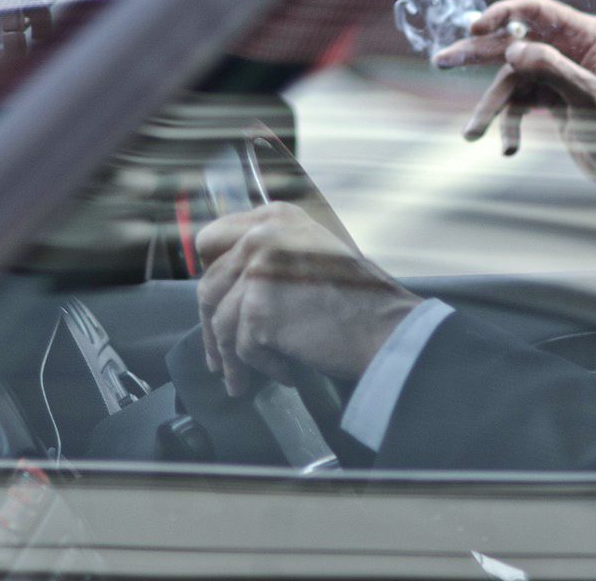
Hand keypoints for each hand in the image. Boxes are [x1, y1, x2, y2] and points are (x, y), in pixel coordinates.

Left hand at [195, 202, 420, 395]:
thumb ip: (270, 254)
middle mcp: (262, 234)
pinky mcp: (258, 308)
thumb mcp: (312, 251)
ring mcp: (258, 269)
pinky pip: (242, 347)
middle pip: (210, 285)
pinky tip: (284, 371)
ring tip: (243, 377)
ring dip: (231, 357)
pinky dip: (261, 366)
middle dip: (212, 327)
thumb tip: (226, 283)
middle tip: (218, 358)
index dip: (211, 274)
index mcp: (275, 216)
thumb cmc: (358, 298)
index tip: (213, 302)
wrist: (385, 328)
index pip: (212, 239)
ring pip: (220, 322)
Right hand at [432, 0, 595, 204]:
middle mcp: (569, 47)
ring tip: (470, 134)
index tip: (474, 29)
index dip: (502, 14)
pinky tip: (509, 148)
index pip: (536, 11)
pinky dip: (510, 124)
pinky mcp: (548, 95)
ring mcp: (556, 71)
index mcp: (586, 35)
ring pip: (510, 80)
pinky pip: (518, 103)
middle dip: (477, 56)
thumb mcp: (588, 96)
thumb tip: (513, 50)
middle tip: (441, 61)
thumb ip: (551, 68)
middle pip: (513, 43)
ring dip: (491, 108)